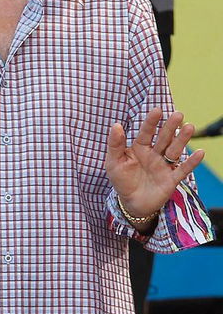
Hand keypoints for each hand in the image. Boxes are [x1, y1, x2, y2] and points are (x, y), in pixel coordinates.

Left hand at [106, 109, 205, 227]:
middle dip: (170, 127)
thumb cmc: (121, 180)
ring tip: (189, 127)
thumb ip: (115, 145)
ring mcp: (164, 166)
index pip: (145, 133)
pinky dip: (191, 162)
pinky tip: (200, 152)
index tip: (157, 110)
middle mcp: (154, 154)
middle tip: (178, 114)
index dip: (151, 122)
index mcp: (139, 148)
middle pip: (163, 138)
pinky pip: (183, 169)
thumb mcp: (113, 162)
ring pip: (174, 150)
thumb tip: (116, 125)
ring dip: (182, 140)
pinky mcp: (171, 179)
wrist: (131, 203)